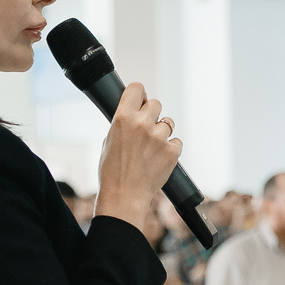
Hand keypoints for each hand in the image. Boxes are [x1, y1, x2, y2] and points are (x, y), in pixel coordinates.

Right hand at [94, 83, 182, 228]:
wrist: (124, 196)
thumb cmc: (112, 172)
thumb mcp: (108, 141)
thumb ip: (122, 124)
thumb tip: (134, 113)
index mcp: (122, 118)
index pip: (137, 88)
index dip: (140, 94)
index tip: (140, 100)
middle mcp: (142, 124)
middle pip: (156, 103)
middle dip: (152, 114)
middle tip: (146, 129)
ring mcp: (159, 138)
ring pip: (168, 123)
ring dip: (162, 132)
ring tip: (151, 149)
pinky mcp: (172, 151)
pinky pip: (176, 141)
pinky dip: (170, 148)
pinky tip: (159, 159)